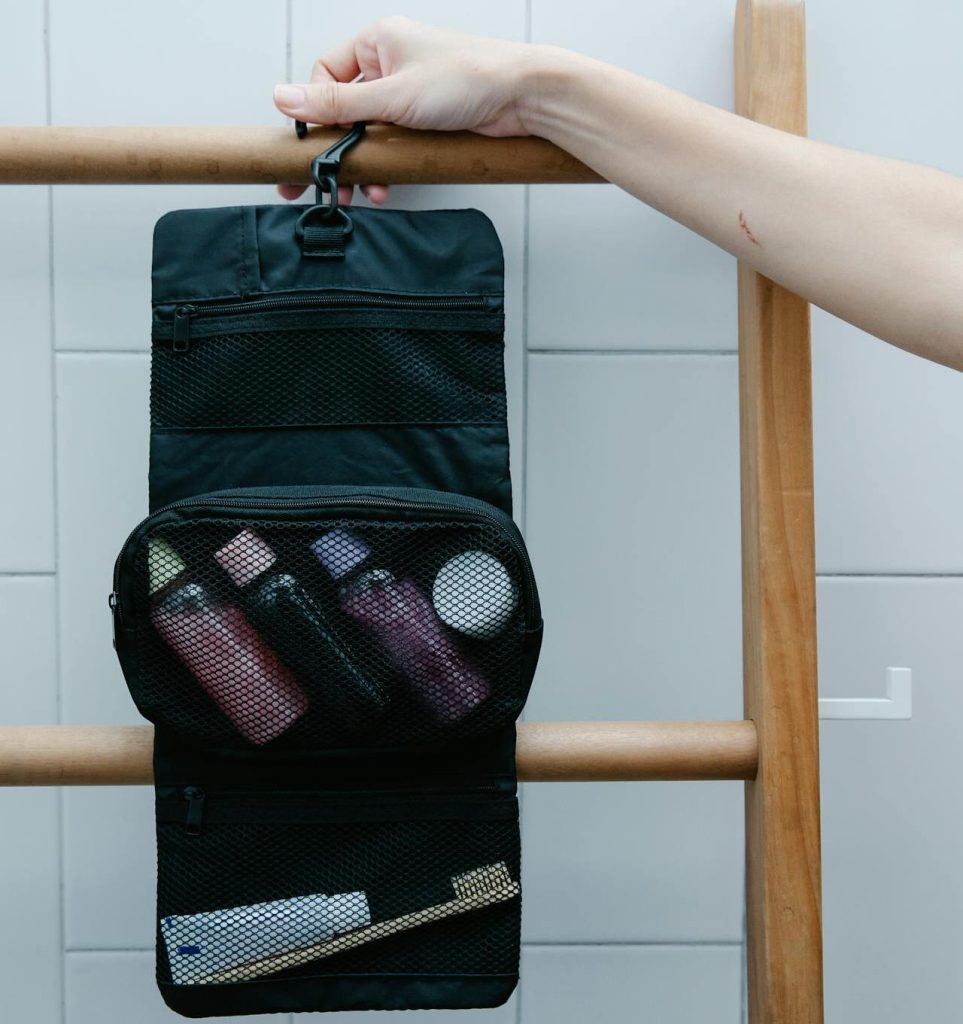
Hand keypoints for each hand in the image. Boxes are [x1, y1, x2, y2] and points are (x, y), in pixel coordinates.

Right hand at [273, 16, 540, 202]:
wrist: (522, 96)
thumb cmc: (469, 78)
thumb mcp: (393, 95)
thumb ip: (337, 104)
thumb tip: (283, 98)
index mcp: (378, 43)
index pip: (325, 76)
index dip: (315, 112)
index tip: (309, 145)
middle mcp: (391, 66)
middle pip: (344, 111)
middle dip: (334, 150)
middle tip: (314, 182)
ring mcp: (408, 96)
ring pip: (368, 135)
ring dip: (362, 166)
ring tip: (359, 192)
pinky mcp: (425, 122)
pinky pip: (393, 147)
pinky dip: (386, 168)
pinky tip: (385, 185)